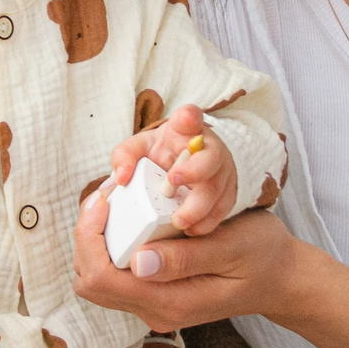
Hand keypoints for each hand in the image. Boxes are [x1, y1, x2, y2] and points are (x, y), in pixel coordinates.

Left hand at [72, 189, 295, 333]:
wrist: (281, 280)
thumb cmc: (262, 257)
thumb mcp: (231, 248)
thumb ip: (186, 258)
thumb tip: (138, 261)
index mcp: (170, 302)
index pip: (101, 278)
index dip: (89, 237)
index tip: (105, 199)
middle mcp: (155, 311)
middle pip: (90, 282)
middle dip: (87, 237)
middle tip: (106, 197)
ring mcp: (154, 306)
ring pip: (98, 278)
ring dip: (97, 240)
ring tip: (115, 203)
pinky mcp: (156, 295)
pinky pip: (117, 274)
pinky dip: (112, 244)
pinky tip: (129, 216)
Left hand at [106, 103, 236, 235]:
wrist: (188, 167)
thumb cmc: (163, 155)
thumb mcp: (141, 148)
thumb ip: (125, 157)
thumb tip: (121, 178)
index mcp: (186, 130)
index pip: (191, 117)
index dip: (189, 117)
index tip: (185, 118)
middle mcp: (209, 148)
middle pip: (210, 158)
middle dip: (194, 171)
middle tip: (172, 183)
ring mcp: (222, 171)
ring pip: (218, 189)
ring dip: (199, 207)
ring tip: (178, 221)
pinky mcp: (227, 194)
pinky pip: (222, 210)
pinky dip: (207, 222)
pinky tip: (191, 230)